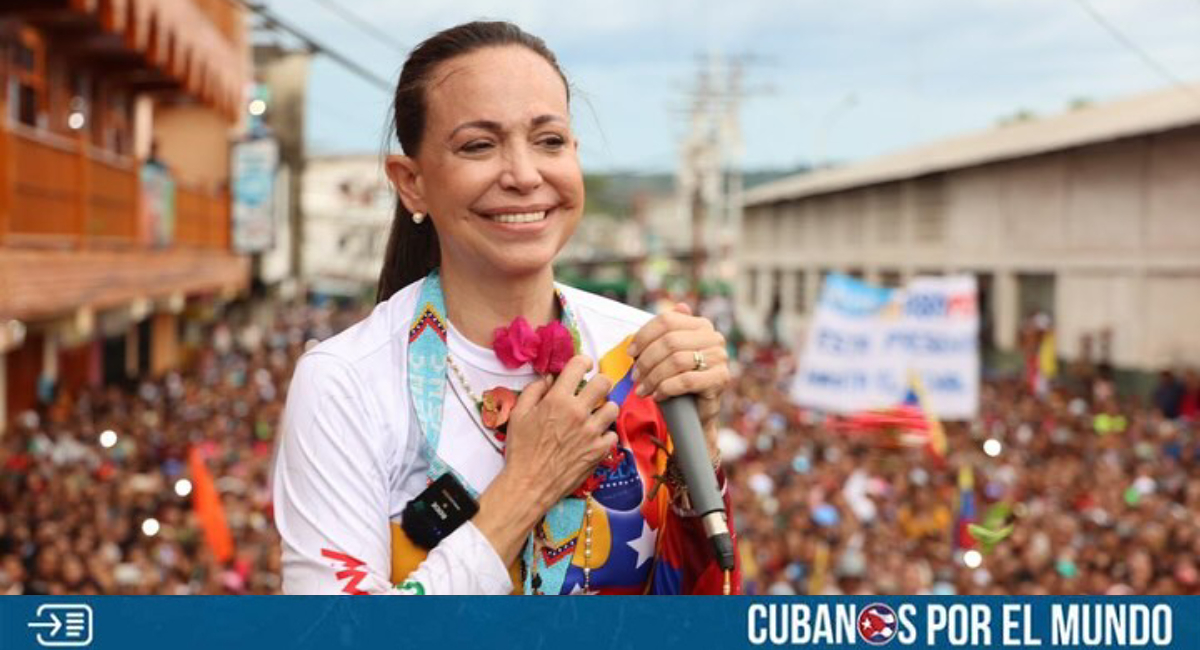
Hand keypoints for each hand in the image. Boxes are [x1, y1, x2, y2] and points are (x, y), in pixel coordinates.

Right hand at [474, 355, 618, 564]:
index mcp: (558, 399)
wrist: (529, 484)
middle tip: (592, 391)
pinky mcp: (600, 451)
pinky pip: (612, 434)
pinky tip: (593, 438)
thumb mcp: (518, 414)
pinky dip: (604, 434)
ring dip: (604, 409)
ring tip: (593, 416)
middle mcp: (579, 412)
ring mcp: (592, 432)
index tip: (583, 367)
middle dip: (599, 382)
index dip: (583, 362)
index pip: (579, 365)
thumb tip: (549, 378)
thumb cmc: (520, 449)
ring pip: (613, 407)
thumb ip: (535, 390)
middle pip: (605, 382)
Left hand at [627, 303, 728, 459]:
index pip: (667, 321)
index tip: (630, 353)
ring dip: (653, 377)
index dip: (644, 336)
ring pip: (676, 361)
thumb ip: (667, 332)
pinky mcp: (720, 378)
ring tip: (642, 389)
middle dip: (647, 360)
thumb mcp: (669, 354)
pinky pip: (686, 380)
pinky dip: (666, 388)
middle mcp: (714, 338)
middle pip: (670, 341)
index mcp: (701, 325)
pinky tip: (657, 396)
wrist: (696, 413)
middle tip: (635, 377)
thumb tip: (677, 304)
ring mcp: (719, 357)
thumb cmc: (678, 380)